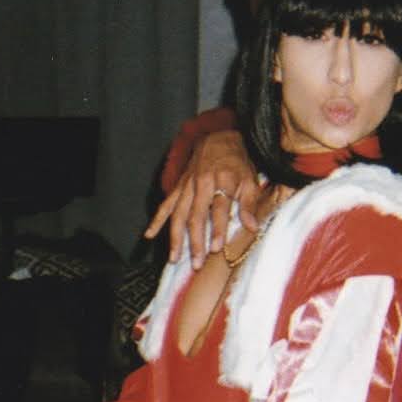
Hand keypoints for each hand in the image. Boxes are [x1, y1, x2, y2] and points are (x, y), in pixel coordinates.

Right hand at [143, 130, 262, 267]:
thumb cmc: (238, 163)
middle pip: (196, 216)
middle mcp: (202, 184)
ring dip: (176, 237)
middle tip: (197, 263)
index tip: (217, 248)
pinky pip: (166, 205)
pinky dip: (157, 220)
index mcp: (222, 181)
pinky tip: (149, 235)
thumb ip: (249, 204)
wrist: (219, 138)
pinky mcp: (178, 187)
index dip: (218, 229)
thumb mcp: (250, 179)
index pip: (219, 209)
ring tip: (174, 258)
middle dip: (195, 241)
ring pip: (179, 214)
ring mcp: (187, 185)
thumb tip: (252, 227)